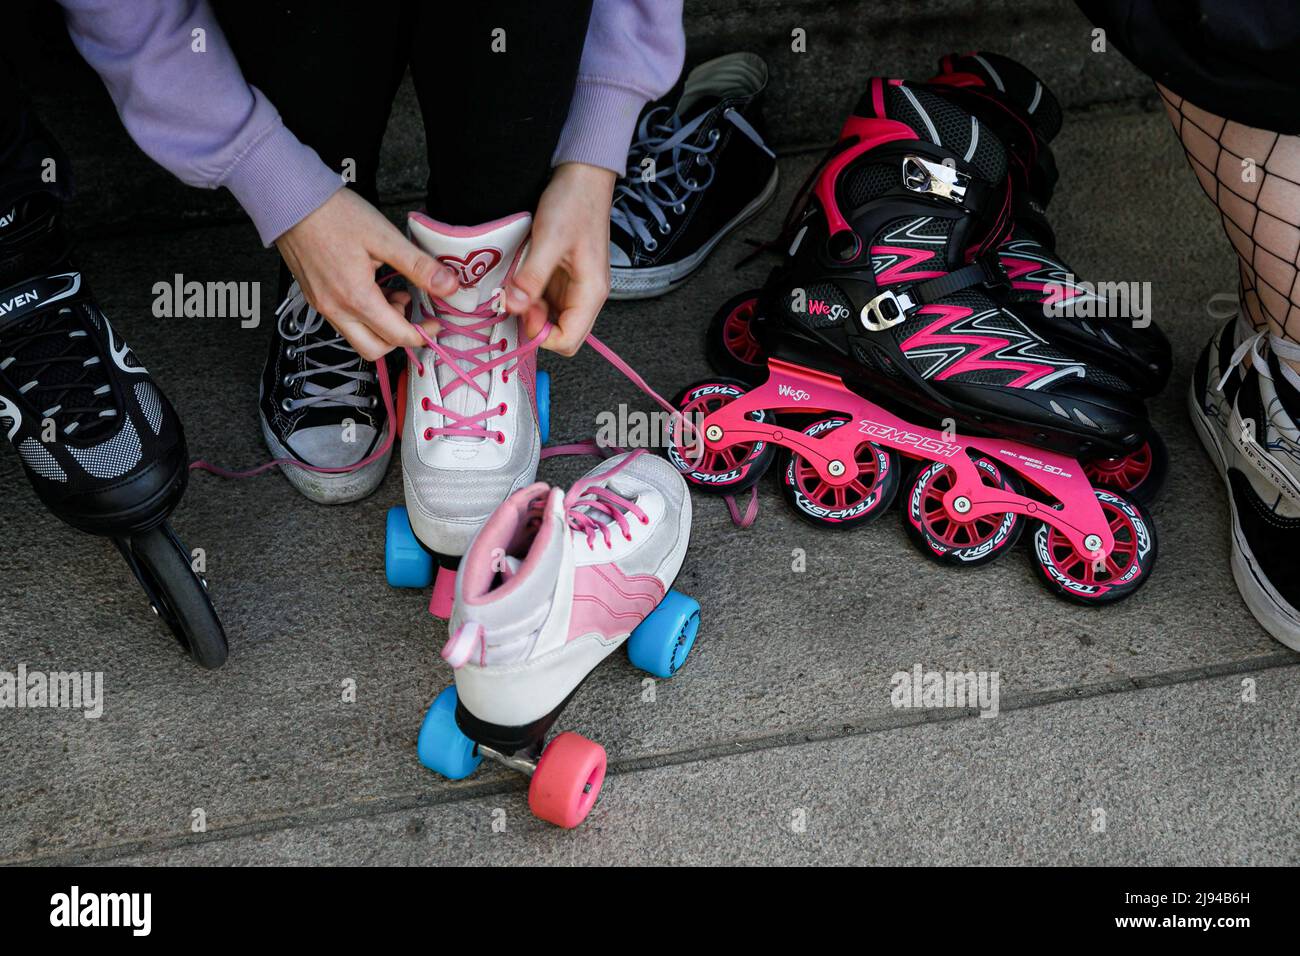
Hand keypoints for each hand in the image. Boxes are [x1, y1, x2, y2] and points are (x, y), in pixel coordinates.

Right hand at [274, 188, 459, 360]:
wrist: (291, 200)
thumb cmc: (334, 215)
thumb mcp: (385, 238)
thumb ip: (419, 267)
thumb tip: (449, 287)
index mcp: (356, 298)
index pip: (397, 336)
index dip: (423, 334)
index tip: (435, 322)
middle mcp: (336, 310)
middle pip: (374, 349)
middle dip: (399, 339)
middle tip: (413, 313)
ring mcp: (323, 306)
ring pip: (358, 338)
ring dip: (381, 327)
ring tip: (393, 293)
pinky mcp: (315, 298)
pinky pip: (344, 322)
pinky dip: (364, 315)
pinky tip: (373, 288)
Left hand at [506, 162, 616, 355]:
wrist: (583, 175)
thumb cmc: (574, 202)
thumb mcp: (549, 239)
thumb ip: (532, 277)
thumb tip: (513, 307)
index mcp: (591, 292)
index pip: (569, 340)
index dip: (541, 336)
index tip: (521, 313)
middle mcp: (587, 295)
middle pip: (562, 334)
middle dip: (536, 325)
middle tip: (517, 299)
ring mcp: (576, 288)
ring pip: (552, 319)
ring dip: (531, 311)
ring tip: (517, 286)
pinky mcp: (564, 278)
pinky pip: (547, 301)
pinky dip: (531, 298)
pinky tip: (520, 279)